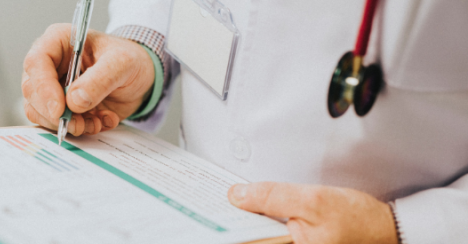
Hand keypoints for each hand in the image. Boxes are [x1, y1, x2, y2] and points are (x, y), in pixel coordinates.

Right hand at [22, 23, 154, 135]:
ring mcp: (53, 88)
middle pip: (32, 91)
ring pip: (40, 112)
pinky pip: (57, 124)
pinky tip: (100, 121)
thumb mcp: (122, 63)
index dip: (43, 88)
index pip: (36, 62)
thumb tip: (73, 101)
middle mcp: (50, 65)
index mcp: (58, 41)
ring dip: (68, 124)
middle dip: (55, 113)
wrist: (141, 78)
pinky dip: (79, 129)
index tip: (59, 109)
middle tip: (79, 124)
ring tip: (96, 121)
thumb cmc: (130, 60)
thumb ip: (99, 80)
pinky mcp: (62, 108)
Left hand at [228, 182, 398, 243]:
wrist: (387, 228)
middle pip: (253, 238)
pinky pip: (271, 236)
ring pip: (260, 237)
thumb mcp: (313, 200)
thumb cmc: (359, 219)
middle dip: (237, 220)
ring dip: (247, 221)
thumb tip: (238, 195)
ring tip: (235, 202)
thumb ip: (273, 197)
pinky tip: (252, 210)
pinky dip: (260, 223)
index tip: (213, 209)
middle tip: (223, 201)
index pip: (249, 240)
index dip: (229, 224)